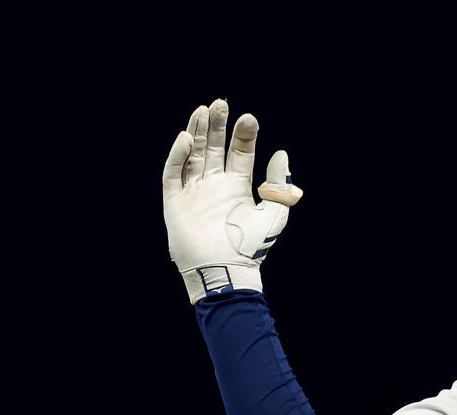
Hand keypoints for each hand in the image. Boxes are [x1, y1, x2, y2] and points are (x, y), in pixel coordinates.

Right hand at [161, 98, 303, 303]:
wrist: (224, 271)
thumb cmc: (250, 247)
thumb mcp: (274, 215)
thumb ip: (279, 186)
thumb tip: (282, 154)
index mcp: (237, 187)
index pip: (240, 153)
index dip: (244, 135)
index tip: (249, 118)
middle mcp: (215, 186)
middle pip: (215, 148)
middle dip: (218, 126)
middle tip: (221, 102)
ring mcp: (194, 193)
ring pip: (194, 155)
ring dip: (198, 132)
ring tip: (204, 110)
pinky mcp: (175, 202)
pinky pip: (174, 173)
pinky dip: (179, 155)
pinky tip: (188, 138)